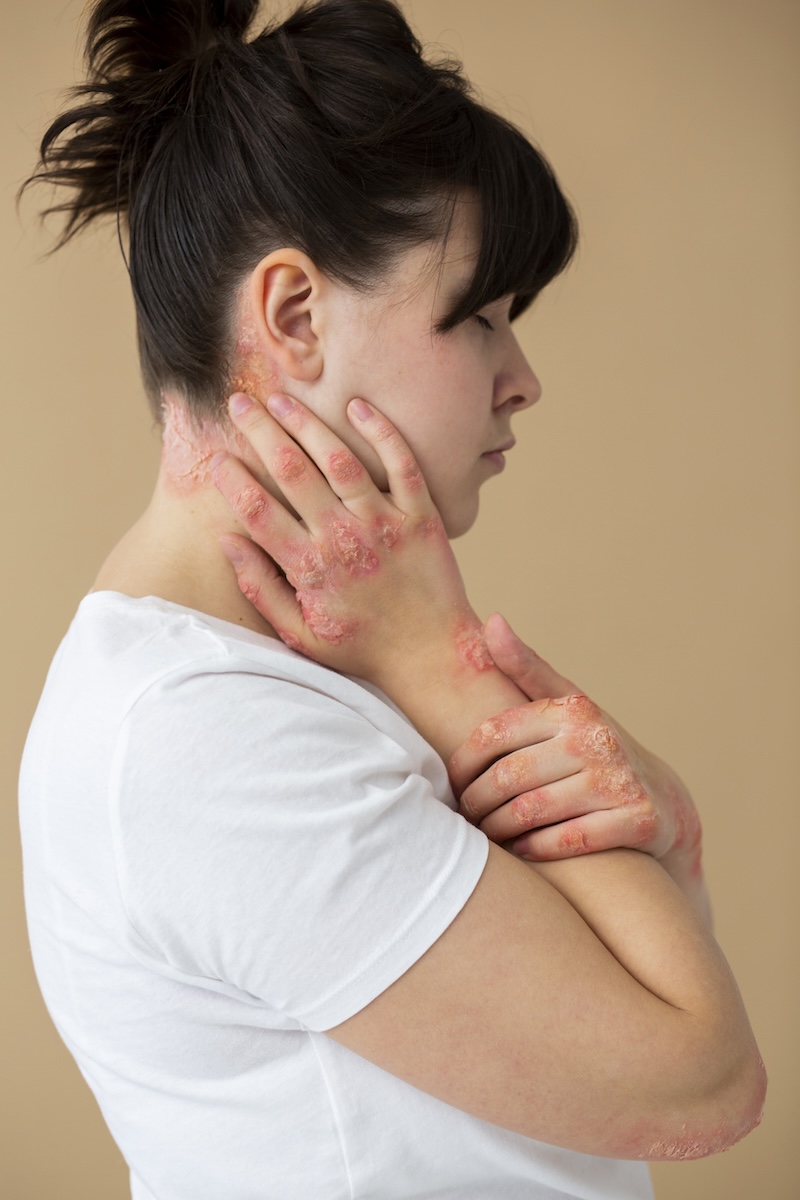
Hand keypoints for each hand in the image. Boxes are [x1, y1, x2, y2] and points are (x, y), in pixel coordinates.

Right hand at [211, 391, 484, 694]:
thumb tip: (227, 541)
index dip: (233, 479)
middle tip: (238, 403)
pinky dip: (381, 431)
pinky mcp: (422, 516)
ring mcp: (385, 524)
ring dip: (307, 423)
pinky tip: (357, 405)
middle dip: (260, 431)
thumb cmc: (362, 647)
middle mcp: (344, 539)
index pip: (258, 511)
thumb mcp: (300, 632)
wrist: (432, 655)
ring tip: (282, 397)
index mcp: (311, 569)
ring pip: (339, 459)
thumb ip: (261, 587)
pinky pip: (402, 463)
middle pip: (292, 471)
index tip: (218, 456)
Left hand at [449, 614, 702, 866]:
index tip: (452, 782)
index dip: (462, 763)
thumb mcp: (567, 704)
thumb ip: (525, 668)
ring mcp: (617, 781)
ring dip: (498, 829)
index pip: (493, 735)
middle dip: (476, 802)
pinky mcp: (635, 821)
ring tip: (486, 832)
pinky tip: (520, 849)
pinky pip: (564, 841)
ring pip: (530, 812)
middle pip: (507, 777)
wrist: (665, 799)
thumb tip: (492, 620)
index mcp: (572, 708)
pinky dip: (534, 848)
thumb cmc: (595, 748)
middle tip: (465, 815)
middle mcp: (595, 739)